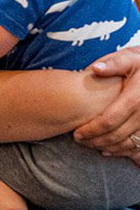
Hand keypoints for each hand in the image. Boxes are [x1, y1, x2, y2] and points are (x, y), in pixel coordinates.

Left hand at [75, 47, 139, 163]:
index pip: (110, 120)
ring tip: (92, 145)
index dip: (91, 130)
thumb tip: (96, 69)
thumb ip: (114, 63)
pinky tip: (110, 149)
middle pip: (118, 135)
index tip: (76, 134)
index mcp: (136, 97)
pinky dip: (125, 151)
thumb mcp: (130, 57)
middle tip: (80, 141)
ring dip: (109, 148)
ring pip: (129, 144)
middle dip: (96, 141)